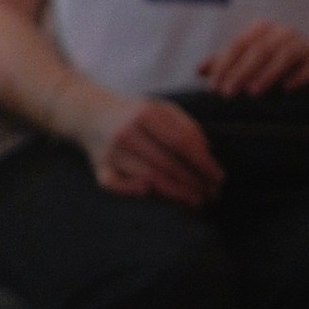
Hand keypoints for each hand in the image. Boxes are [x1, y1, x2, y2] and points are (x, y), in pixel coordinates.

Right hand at [81, 90, 223, 204]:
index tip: (219, 177)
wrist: (89, 112)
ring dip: (175, 191)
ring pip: (148, 176)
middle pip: (167, 163)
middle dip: (193, 182)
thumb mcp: (160, 108)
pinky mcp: (98, 166)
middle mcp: (127, 132)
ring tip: (195, 200)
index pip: (181, 142)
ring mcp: (111, 151)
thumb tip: (205, 152)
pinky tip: (148, 192)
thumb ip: (185, 125)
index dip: (203, 162)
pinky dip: (129, 190)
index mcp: (145, 114)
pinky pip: (113, 184)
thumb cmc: (133, 112)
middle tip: (212, 195)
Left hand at [197, 21, 308, 99]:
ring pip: (284, 56)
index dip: (223, 64)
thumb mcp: (255, 60)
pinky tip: (287, 89)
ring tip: (253, 92)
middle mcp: (282, 33)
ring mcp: (303, 45)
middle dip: (240, 72)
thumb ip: (228, 63)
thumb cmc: (284, 62)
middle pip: (258, 50)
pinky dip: (298, 77)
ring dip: (268, 74)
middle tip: (227, 93)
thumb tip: (199, 71)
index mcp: (262, 30)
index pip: (238, 45)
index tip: (212, 86)